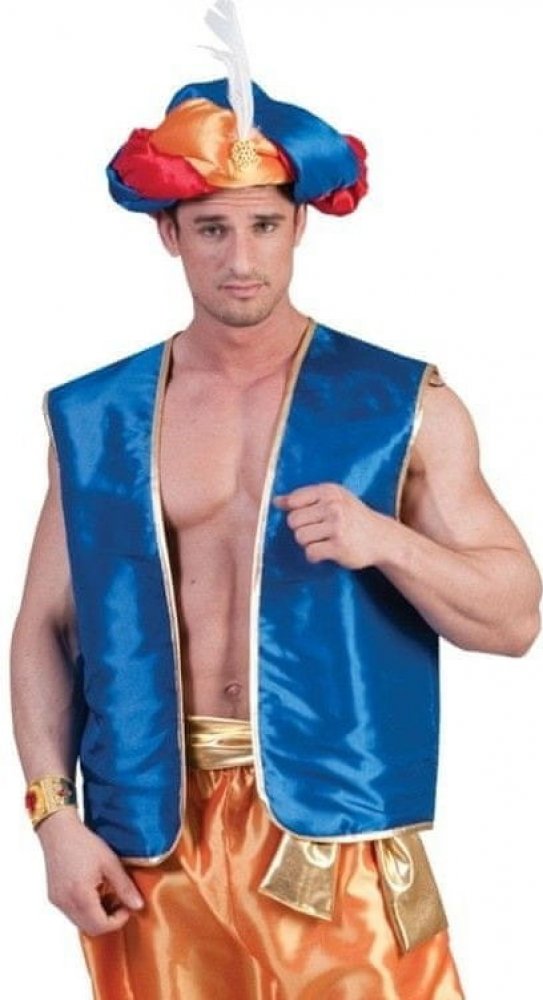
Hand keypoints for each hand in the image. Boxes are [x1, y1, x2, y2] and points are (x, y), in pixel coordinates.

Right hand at [37, 807, 144, 936]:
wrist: (58, 830)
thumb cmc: (83, 843)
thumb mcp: (110, 862)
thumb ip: (125, 887)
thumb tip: (138, 905)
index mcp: (80, 897)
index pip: (101, 926)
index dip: (118, 921)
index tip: (127, 906)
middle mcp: (66, 904)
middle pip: (90, 929)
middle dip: (108, 920)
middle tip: (120, 902)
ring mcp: (58, 902)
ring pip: (81, 923)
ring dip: (97, 916)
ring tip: (107, 893)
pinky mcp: (54, 898)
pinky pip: (72, 913)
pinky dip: (86, 909)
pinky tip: (94, 891)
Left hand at [272, 482, 387, 570]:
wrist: (381, 537)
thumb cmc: (352, 516)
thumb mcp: (333, 499)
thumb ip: (304, 498)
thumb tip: (275, 501)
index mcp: (330, 491)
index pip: (294, 500)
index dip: (296, 512)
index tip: (309, 517)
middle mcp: (334, 506)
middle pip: (293, 521)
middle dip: (301, 529)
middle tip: (318, 531)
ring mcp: (337, 527)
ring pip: (300, 538)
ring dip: (308, 543)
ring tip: (323, 541)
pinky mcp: (339, 547)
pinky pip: (310, 553)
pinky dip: (314, 556)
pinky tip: (326, 552)